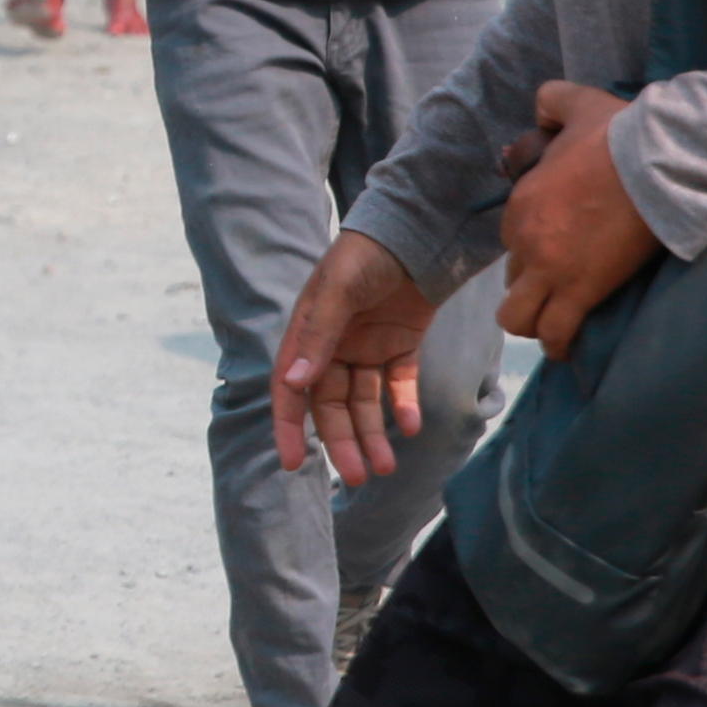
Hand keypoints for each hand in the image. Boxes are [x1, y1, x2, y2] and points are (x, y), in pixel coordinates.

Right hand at [273, 230, 437, 487]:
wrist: (417, 229)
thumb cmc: (366, 254)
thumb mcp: (338, 290)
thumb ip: (319, 336)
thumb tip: (294, 383)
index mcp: (308, 335)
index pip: (291, 390)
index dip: (289, 427)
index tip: (293, 464)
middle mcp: (333, 346)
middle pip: (332, 405)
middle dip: (343, 442)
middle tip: (360, 477)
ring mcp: (366, 347)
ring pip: (365, 402)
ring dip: (373, 433)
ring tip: (388, 465)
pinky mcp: (399, 344)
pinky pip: (397, 383)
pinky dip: (403, 405)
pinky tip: (411, 425)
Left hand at [496, 81, 662, 356]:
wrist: (658, 163)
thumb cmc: (620, 134)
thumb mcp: (576, 102)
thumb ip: (551, 101)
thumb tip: (541, 107)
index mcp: (521, 201)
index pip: (511, 239)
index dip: (533, 245)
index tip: (558, 246)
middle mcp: (525, 239)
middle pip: (514, 278)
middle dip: (533, 283)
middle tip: (561, 283)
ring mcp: (551, 269)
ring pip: (518, 316)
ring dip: (533, 321)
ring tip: (554, 322)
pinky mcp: (582, 291)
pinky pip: (555, 333)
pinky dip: (557, 344)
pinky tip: (565, 348)